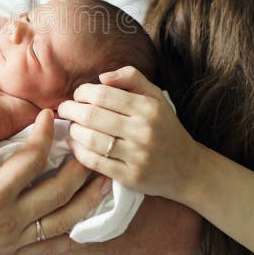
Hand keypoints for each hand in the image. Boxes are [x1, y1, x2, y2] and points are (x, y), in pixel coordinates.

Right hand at [0, 100, 112, 254]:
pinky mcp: (10, 254)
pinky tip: (83, 216)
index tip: (50, 115)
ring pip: (65, 221)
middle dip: (81, 164)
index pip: (32, 159)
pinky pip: (51, 245)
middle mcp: (7, 220)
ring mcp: (11, 241)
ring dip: (89, 198)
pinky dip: (73, 230)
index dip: (46, 133)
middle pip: (61, 190)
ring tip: (103, 177)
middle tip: (89, 141)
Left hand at [57, 66, 200, 200]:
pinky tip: (76, 145)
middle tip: (65, 110)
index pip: (102, 94)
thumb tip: (102, 77)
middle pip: (92, 116)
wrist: (188, 168)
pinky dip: (79, 152)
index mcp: (148, 107)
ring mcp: (137, 156)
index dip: (82, 93)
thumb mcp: (156, 96)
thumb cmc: (165, 127)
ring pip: (91, 140)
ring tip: (73, 127)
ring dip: (74, 131)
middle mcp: (143, 131)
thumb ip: (131, 78)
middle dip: (71, 110)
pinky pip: (95, 163)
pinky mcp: (130, 177)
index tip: (78, 95)